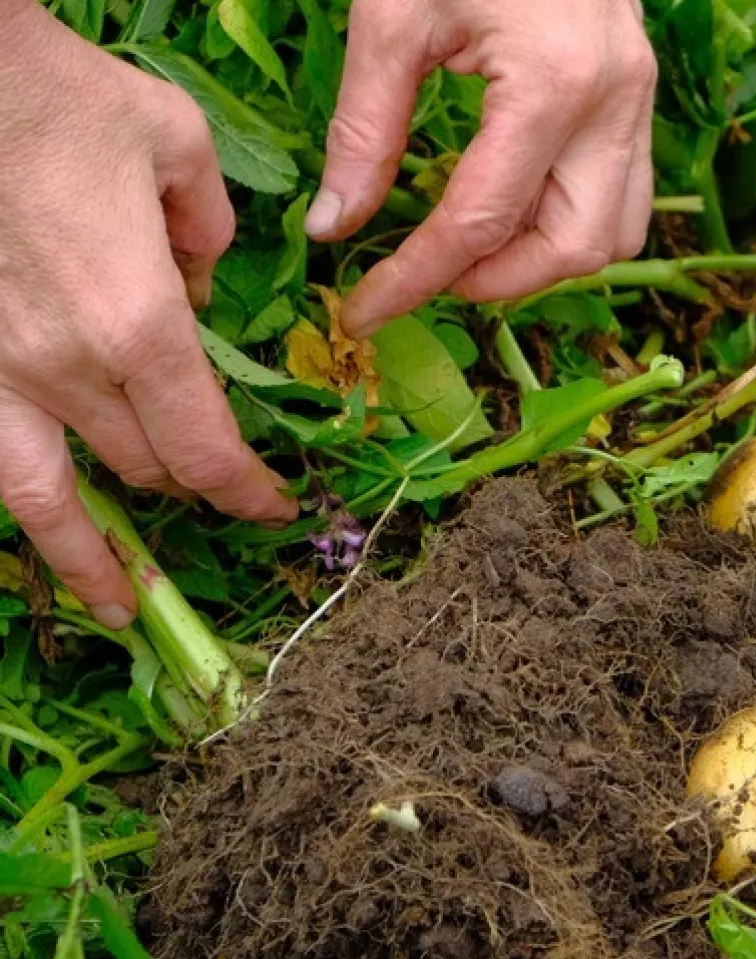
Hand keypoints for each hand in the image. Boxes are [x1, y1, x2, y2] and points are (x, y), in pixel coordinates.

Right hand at [0, 4, 296, 629]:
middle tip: (216, 502)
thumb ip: (209, 231)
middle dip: (189, 492)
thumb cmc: (59, 96)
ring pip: (43, 497)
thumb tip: (201, 285)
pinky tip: (36, 529)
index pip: (207, 451)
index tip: (275, 509)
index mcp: (140, 325)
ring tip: (116, 608)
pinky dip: (17, 508)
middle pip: (141, 470)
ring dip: (87, 559)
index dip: (247, 494)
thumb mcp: (176, 146)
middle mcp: (64, 368)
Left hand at [306, 0, 657, 335]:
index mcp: (554, 83)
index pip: (482, 222)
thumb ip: (363, 130)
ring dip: (542, 259)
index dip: (417, 278)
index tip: (365, 310)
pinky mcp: (638, 94)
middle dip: (497, 280)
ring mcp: (639, 100)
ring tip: (469, 249)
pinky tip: (509, 208)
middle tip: (424, 275)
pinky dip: (565, 219)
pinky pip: (621, 193)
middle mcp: (616, 103)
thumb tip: (334, 228)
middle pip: (577, 248)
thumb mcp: (391, 18)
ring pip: (616, 232)